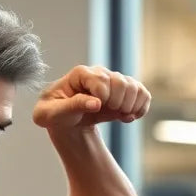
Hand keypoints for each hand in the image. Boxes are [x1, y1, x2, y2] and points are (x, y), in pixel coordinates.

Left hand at [33, 65, 150, 129]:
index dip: (103, 96)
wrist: (66, 122)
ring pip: (134, 87)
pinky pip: (143, 94)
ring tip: (120, 116)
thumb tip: (97, 103)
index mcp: (80, 74)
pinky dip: (141, 108)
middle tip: (109, 112)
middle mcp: (99, 74)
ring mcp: (113, 82)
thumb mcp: (52, 114)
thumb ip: (71, 106)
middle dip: (117, 102)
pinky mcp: (125, 92)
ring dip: (130, 106)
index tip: (95, 108)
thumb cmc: (55, 115)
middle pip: (120, 82)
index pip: (101, 79)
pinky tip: (129, 117)